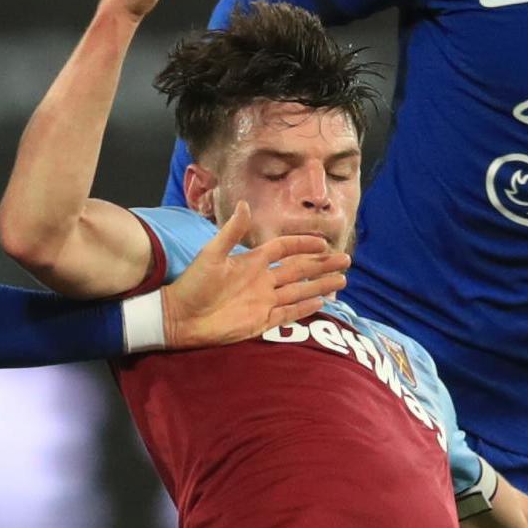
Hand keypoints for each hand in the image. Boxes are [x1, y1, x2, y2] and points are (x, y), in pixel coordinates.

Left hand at [161, 202, 348, 347]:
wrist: (181, 318)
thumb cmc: (193, 284)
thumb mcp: (212, 254)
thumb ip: (231, 233)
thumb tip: (244, 205)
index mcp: (252, 262)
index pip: (285, 249)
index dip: (304, 244)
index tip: (323, 242)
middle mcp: (262, 280)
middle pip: (299, 270)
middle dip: (322, 265)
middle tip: (346, 261)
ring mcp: (263, 302)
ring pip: (299, 292)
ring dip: (320, 286)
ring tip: (342, 281)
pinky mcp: (261, 322)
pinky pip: (288, 314)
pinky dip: (304, 308)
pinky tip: (321, 302)